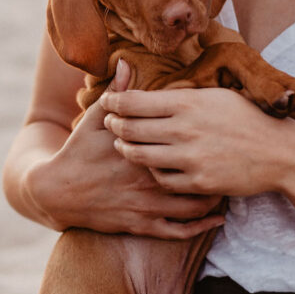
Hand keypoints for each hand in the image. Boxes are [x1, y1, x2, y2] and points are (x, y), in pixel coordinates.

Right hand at [26, 61, 224, 236]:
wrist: (58, 191)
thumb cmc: (79, 151)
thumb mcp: (96, 119)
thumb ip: (118, 95)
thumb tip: (126, 62)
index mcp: (142, 150)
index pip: (185, 145)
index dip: (210, 141)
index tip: (228, 135)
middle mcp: (148, 179)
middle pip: (197, 176)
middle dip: (219, 172)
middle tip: (236, 163)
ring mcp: (146, 205)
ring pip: (193, 207)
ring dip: (215, 200)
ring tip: (230, 188)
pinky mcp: (140, 226)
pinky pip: (178, 232)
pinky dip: (201, 227)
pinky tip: (216, 220)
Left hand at [100, 84, 294, 197]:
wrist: (280, 152)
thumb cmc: (247, 118)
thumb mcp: (216, 96)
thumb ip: (182, 96)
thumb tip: (150, 94)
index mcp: (187, 103)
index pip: (132, 102)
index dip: (113, 102)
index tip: (107, 102)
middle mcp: (184, 130)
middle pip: (130, 129)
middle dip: (114, 125)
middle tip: (110, 123)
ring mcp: (190, 158)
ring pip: (139, 156)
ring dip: (126, 149)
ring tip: (123, 144)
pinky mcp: (197, 182)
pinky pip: (161, 179)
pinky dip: (152, 171)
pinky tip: (151, 164)